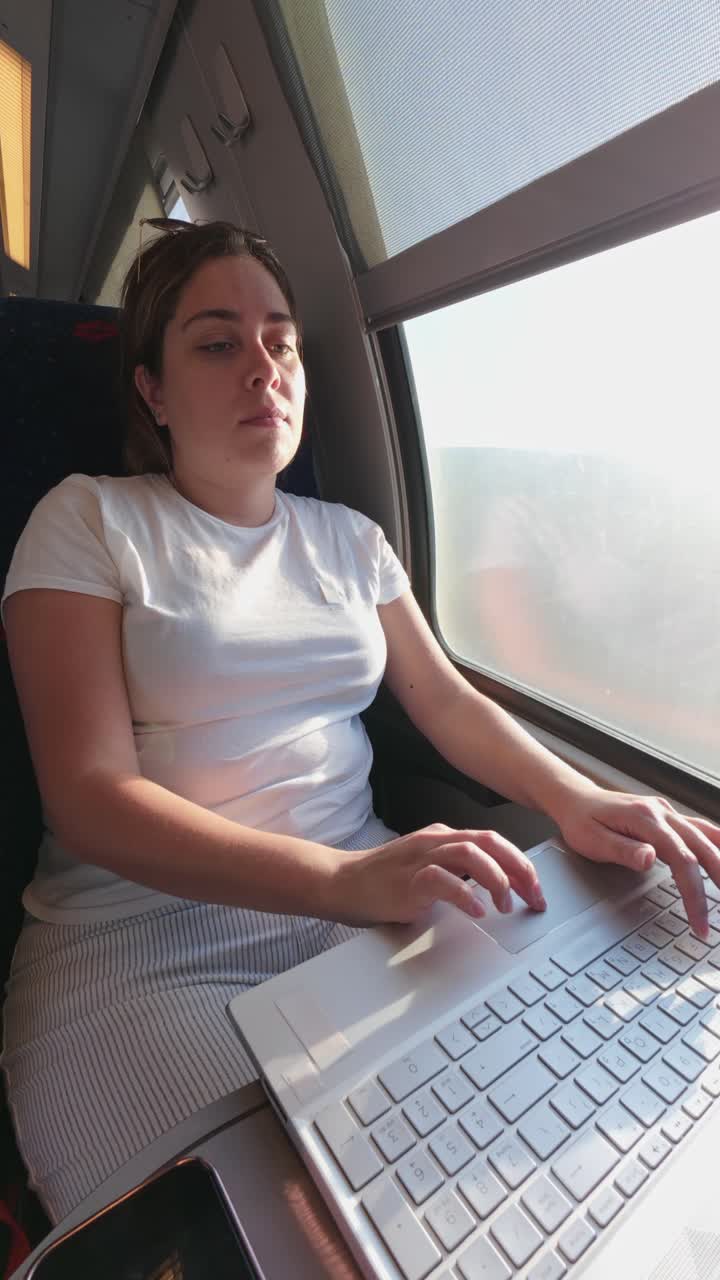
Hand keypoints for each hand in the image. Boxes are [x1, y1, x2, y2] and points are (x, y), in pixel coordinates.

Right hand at [336, 823, 546, 925]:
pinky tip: (477, 911)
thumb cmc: (384, 881)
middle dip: (519, 869)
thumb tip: (495, 889)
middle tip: (534, 897)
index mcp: (444, 838)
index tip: (536, 891)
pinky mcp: (407, 880)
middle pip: (489, 842)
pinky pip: (441, 880)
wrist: (341, 882)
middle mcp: (435, 841)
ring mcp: (420, 857)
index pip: (493, 842)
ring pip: (470, 853)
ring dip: (496, 879)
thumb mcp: (428, 869)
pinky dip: (465, 895)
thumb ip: (456, 872)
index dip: (521, 865)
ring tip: (504, 905)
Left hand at [555, 785, 719, 936]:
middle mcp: (662, 812)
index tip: (700, 921)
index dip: (695, 893)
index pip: (682, 859)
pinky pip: (701, 829)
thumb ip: (623, 850)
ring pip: (708, 835)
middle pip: (703, 847)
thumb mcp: (593, 841)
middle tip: (719, 916)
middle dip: (719, 881)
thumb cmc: (581, 822)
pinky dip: (717, 844)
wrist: (576, 800)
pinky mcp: (669, 816)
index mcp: (645, 819)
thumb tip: (650, 859)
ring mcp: (668, 812)